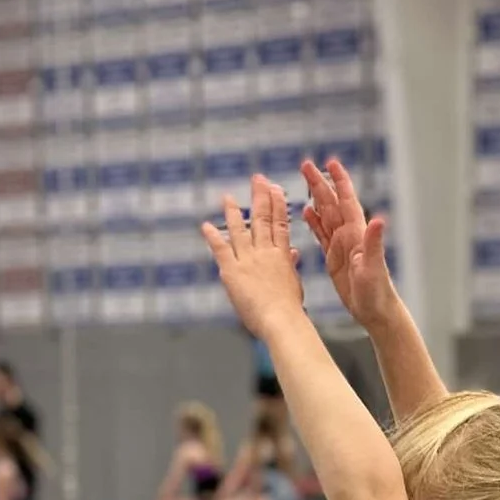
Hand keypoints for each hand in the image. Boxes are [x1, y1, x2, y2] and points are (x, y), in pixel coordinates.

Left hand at [200, 175, 309, 340]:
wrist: (281, 320)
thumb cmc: (289, 309)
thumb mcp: (294, 284)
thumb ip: (290, 265)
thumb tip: (293, 252)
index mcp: (281, 256)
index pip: (280, 224)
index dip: (278, 204)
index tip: (276, 189)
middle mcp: (264, 252)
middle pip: (262, 219)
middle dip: (260, 196)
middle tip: (257, 178)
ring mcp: (248, 260)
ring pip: (240, 230)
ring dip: (232, 211)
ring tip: (227, 196)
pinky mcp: (232, 271)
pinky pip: (221, 249)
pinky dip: (213, 236)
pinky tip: (206, 225)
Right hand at [300, 156, 394, 326]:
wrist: (375, 311)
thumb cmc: (377, 292)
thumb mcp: (374, 267)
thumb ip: (374, 243)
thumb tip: (380, 220)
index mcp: (357, 234)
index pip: (346, 201)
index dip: (339, 181)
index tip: (330, 163)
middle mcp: (349, 235)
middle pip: (331, 203)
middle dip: (319, 183)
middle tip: (305, 165)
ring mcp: (341, 245)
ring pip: (325, 215)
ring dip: (315, 197)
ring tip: (303, 181)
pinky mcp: (334, 258)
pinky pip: (321, 234)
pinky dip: (313, 222)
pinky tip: (305, 212)